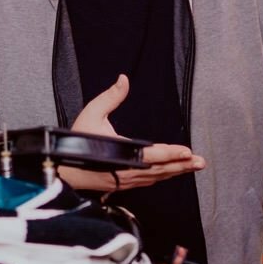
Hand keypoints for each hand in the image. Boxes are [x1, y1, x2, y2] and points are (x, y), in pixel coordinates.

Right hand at [61, 74, 206, 191]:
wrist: (62, 169)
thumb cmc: (75, 143)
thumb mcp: (92, 113)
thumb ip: (110, 97)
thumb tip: (123, 79)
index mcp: (123, 153)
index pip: (154, 154)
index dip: (172, 154)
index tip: (188, 152)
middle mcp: (127, 171)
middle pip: (161, 170)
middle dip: (182, 166)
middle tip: (200, 163)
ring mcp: (126, 180)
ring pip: (156, 177)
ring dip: (175, 172)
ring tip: (191, 167)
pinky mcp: (122, 184)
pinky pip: (148, 182)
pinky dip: (161, 177)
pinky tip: (168, 174)